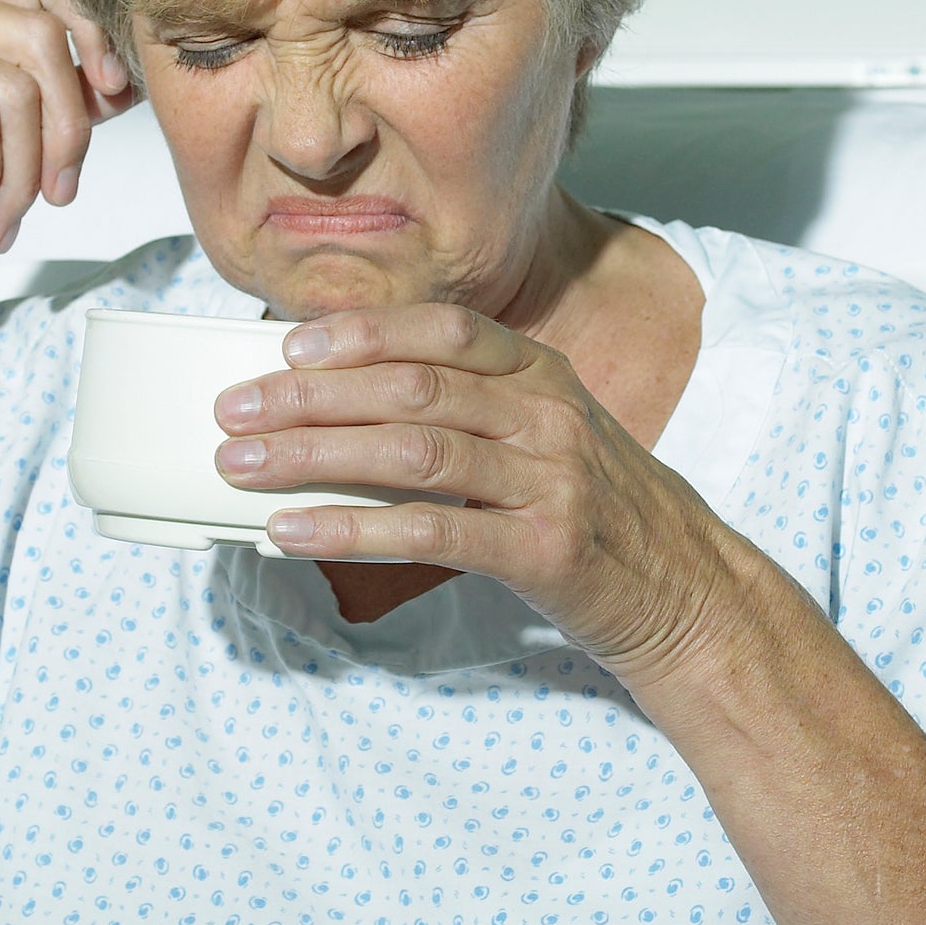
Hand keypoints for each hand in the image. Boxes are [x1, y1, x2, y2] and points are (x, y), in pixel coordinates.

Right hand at [0, 0, 140, 288]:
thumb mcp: (18, 139)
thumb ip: (68, 98)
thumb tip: (133, 76)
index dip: (93, 27)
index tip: (113, 91)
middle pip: (43, 33)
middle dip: (66, 127)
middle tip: (58, 190)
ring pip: (15, 84)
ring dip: (24, 167)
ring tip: (3, 207)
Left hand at [210, 304, 745, 680]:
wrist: (689, 594)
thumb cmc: (601, 513)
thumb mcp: (551, 436)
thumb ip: (472, 411)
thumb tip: (346, 406)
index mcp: (544, 374)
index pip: (443, 329)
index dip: (360, 332)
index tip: (287, 346)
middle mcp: (550, 415)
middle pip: (412, 387)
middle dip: (311, 395)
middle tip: (236, 410)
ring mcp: (552, 480)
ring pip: (414, 452)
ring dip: (315, 455)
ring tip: (244, 467)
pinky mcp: (546, 550)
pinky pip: (432, 533)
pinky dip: (352, 528)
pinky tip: (296, 531)